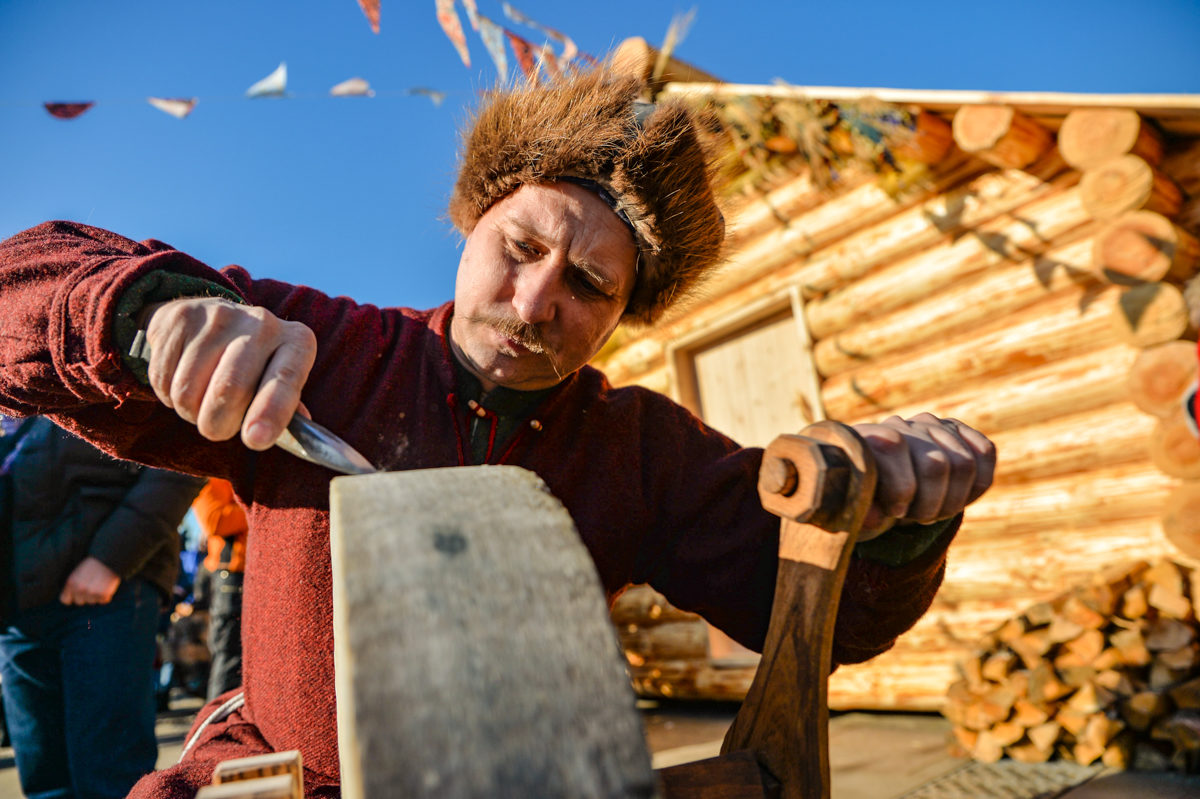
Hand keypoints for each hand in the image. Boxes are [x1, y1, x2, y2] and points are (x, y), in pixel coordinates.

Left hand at [59, 556, 120, 604]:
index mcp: (71, 582)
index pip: (65, 600)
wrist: (111, 557)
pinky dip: (106, 595)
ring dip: (96, 596)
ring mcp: (92, 593)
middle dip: (85, 596)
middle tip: (92, 585)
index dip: (72, 597)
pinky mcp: (103, 594)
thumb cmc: (94, 562)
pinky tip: (107, 586)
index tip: (77, 593)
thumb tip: (72, 596)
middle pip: (80, 602)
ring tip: (101, 584)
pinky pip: (104, 600)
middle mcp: (80, 589)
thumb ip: (73, 584)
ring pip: (92, 602)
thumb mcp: (78, 571)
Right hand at [141, 298, 316, 449]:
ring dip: (190, 412)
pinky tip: (182, 379)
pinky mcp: (181, 317)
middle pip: (230, 388)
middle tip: (219, 429)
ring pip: (189, 391)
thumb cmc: (253, 364)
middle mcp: (262, 323)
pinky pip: (163, 380)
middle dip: (218, 424)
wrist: (208, 317)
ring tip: (202, 402)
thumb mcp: (279, 380)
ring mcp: (219, 315)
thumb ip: (285, 408)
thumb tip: (296, 436)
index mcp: (296, 341)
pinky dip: (168, 396)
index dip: (271, 412)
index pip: (286, 379)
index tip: (255, 439)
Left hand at [851, 413, 995, 540]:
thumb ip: (861, 509)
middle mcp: (902, 424)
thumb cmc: (867, 498)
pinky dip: (978, 484)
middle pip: (936, 464)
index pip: (893, 448)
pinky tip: (959, 498)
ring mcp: (931, 425)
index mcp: (868, 436)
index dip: (900, 490)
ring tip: (935, 512)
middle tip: (918, 518)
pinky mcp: (957, 430)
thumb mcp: (857, 505)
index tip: (895, 512)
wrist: (879, 484)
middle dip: (931, 504)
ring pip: (965, 464)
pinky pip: (985, 451)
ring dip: (954, 501)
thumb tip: (873, 517)